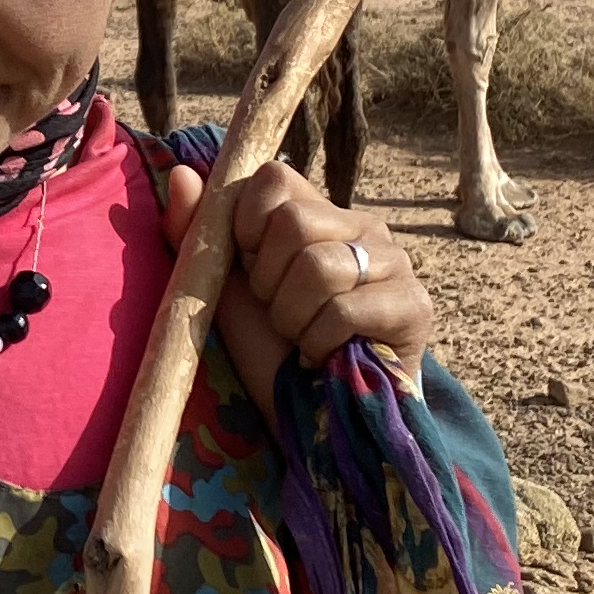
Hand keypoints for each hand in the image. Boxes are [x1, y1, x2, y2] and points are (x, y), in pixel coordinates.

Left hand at [160, 158, 436, 412]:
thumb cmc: (267, 348)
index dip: (247, 228)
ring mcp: (396, 263)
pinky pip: (345, 310)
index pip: (274, 178)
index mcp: (318, 212)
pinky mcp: (414, 306)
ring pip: (319, 266)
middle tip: (278, 314)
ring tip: (301, 337)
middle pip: (294, 221)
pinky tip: (324, 357)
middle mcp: (363, 226)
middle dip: (268, 281)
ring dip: (292, 318)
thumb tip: (179, 172)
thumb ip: (197, 232)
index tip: (249, 272)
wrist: (310, 420)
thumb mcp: (220, 287)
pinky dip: (319, 344)